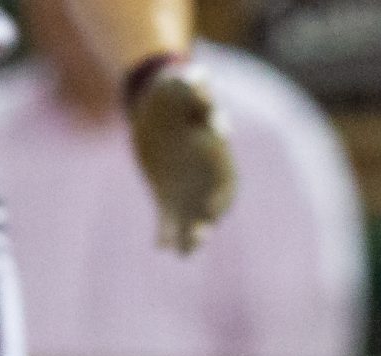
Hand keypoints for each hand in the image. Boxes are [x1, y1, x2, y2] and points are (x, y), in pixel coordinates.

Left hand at [127, 63, 235, 254]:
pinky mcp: (168, 195)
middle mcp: (206, 178)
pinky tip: (160, 245)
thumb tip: (200, 79)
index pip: (225, 182)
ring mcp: (188, 189)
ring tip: (184, 251)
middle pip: (211, 207)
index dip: (220, 197)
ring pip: (192, 219)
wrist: (155, 105)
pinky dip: (166, 232)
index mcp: (217, 154)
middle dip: (206, 222)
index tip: (213, 209)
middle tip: (199, 235)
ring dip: (190, 235)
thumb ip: (194, 89)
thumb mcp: (181, 85)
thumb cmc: (174, 92)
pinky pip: (169, 218)